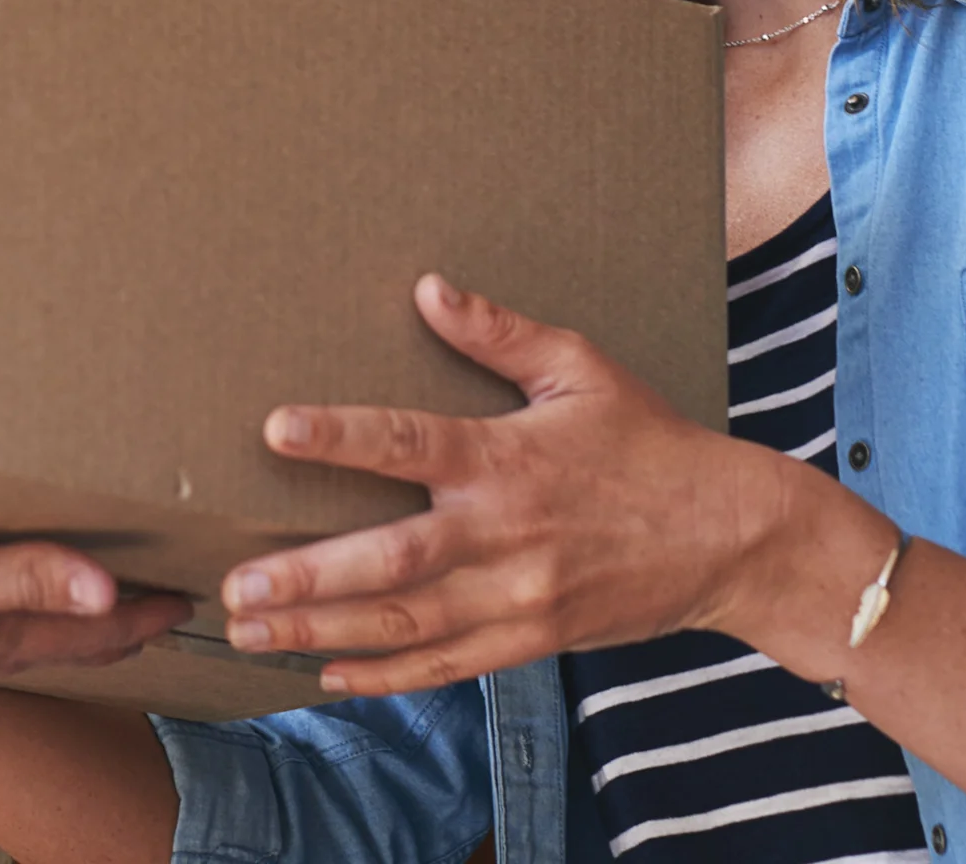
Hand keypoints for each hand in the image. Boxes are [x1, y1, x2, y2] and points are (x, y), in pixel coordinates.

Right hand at [0, 539, 187, 741]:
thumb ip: (20, 580)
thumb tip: (108, 588)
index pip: (94, 631)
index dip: (147, 614)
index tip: (194, 594)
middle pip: (63, 634)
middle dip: (115, 612)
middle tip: (154, 587)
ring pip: (15, 624)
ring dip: (57, 605)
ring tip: (82, 575)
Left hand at [218, 276, 839, 696]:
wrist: (729, 537)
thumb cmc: (650, 444)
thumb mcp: (582, 370)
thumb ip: (499, 334)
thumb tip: (428, 288)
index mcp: (508, 458)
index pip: (411, 442)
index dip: (342, 436)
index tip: (276, 430)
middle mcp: (505, 534)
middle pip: (391, 560)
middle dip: (308, 577)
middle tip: (235, 585)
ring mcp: (517, 597)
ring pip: (406, 624)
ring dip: (323, 632)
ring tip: (251, 632)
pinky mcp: (531, 640)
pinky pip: (446, 667)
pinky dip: (385, 678)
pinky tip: (327, 675)